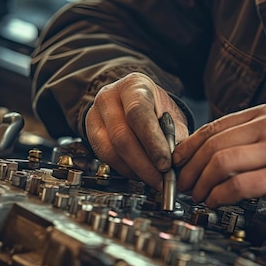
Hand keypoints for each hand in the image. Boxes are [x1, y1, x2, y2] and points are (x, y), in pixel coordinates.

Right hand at [85, 72, 188, 189]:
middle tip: (161, 180)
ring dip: (134, 170)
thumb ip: (175, 136)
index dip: (152, 142)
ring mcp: (95, 114)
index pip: (138, 114)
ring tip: (153, 180)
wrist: (134, 100)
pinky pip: (104, 157)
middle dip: (144, 164)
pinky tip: (139, 174)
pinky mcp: (89, 132)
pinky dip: (124, 170)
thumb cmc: (154, 107)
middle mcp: (109, 97)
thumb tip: (177, 163)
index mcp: (133, 86)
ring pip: (110, 150)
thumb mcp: (171, 114)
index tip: (165, 164)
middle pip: (122, 136)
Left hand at [173, 104, 265, 227]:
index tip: (177, 161)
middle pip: (214, 145)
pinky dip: (218, 196)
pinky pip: (237, 185)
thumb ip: (242, 140)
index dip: (189, 146)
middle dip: (191, 168)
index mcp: (264, 115)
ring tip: (198, 195)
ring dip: (202, 183)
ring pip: (221, 162)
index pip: (214, 127)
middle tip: (183, 184)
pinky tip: (215, 202)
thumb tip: (199, 154)